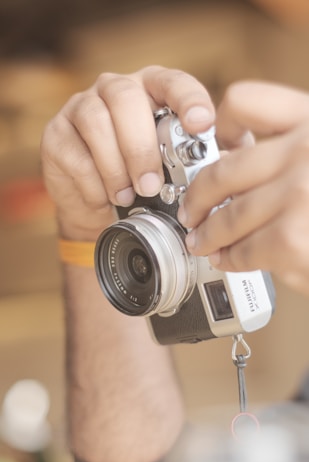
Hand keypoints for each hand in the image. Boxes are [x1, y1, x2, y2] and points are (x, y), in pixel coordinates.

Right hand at [41, 65, 214, 239]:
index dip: (189, 100)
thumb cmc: (146, 180)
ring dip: (115, 167)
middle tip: (152, 186)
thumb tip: (243, 151)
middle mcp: (115, 90)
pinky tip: (105, 198)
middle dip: (141, 147)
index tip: (201, 125)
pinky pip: (74, 155)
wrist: (102, 206)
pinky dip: (94, 184)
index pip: (173, 82)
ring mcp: (81, 108)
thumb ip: (208, 155)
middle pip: (126, 99)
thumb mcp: (179, 167)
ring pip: (96, 123)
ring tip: (128, 197)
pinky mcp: (57, 135)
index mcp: (152, 91)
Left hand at [178, 81, 308, 294]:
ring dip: (209, 232)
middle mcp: (306, 148)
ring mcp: (300, 192)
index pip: (246, 101)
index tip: (217, 145)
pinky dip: (235, 258)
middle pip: (223, 168)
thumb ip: (296, 149)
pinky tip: (231, 260)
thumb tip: (248, 165)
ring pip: (229, 212)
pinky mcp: (295, 237)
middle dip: (197, 196)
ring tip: (202, 242)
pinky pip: (248, 249)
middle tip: (190, 210)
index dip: (222, 124)